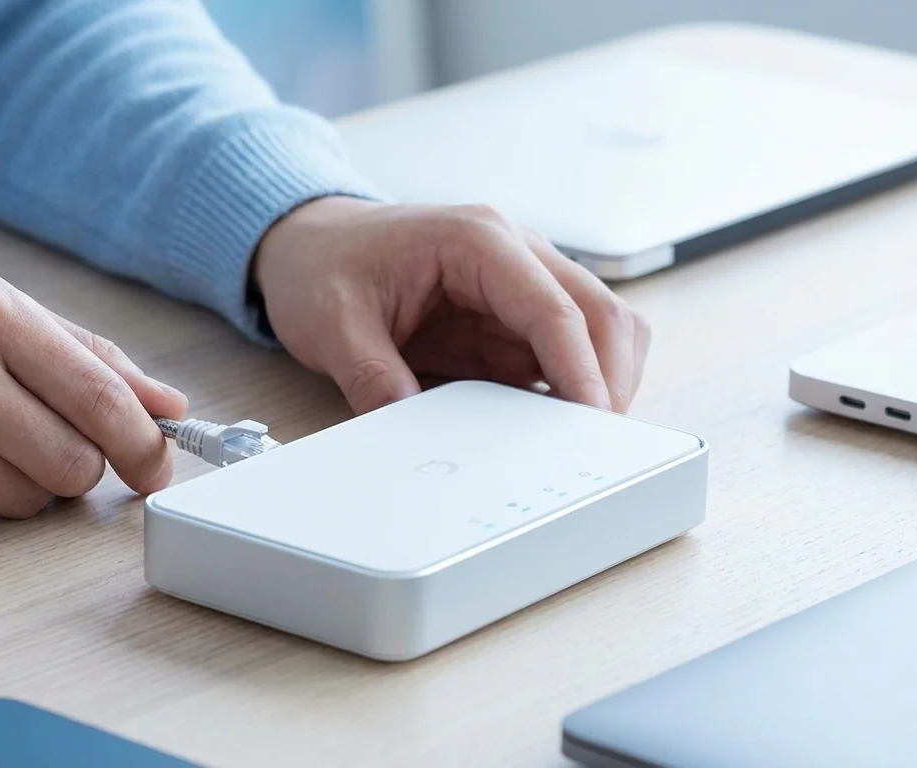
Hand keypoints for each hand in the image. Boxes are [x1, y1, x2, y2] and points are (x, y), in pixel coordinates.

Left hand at [253, 197, 649, 414]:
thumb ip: (372, 376)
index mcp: (477, 240)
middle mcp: (514, 253)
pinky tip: (544, 429)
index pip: (555, 307)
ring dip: (596, 384)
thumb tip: (408, 429)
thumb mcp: (332, 324)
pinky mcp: (508, 318)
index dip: (581, 369)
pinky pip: (558, 354)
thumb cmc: (322, 265)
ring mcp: (518, 285)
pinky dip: (565, 390)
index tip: (591, 420)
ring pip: (595, 333)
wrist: (307, 244)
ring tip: (575, 442)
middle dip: (609, 379)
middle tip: (595, 445)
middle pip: (601, 314)